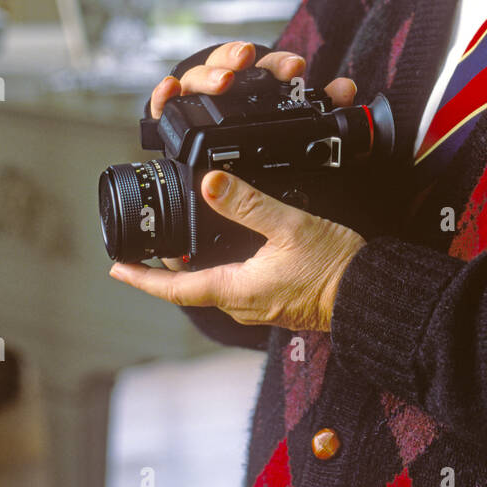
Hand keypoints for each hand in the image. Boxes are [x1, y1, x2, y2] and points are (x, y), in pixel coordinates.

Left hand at [108, 168, 365, 331]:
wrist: (371, 294)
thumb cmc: (334, 267)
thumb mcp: (289, 226)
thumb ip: (248, 204)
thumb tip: (209, 183)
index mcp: (235, 289)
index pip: (174, 288)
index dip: (141, 277)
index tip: (116, 268)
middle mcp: (241, 303)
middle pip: (189, 286)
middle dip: (165, 266)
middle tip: (146, 243)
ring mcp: (258, 304)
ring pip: (212, 283)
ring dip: (193, 267)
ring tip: (179, 241)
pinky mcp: (275, 298)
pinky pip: (236, 284)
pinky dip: (220, 266)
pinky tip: (230, 246)